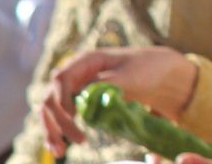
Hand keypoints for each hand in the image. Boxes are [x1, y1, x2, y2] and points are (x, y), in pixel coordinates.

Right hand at [40, 46, 199, 155]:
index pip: (61, 79)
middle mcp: (76, 73)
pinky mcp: (79, 102)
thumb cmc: (147, 68)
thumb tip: (81, 94)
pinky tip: (59, 147)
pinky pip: (61, 117)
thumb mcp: (131, 75)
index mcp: (87, 60)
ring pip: (51, 110)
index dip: (62, 99)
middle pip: (52, 98)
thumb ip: (106, 83)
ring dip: (51, 130)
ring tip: (59, 151)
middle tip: (74, 142)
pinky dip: (58, 131)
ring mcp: (76, 88)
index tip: (73, 117)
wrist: (160, 72)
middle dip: (56, 122)